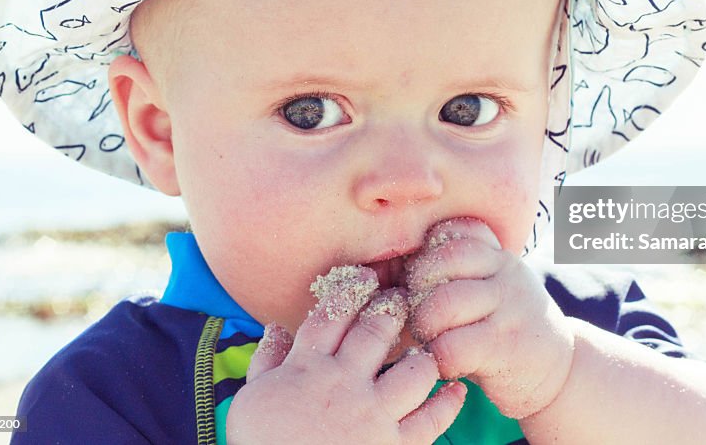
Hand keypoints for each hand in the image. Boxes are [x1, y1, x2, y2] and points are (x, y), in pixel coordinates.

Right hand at [226, 267, 466, 443]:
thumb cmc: (260, 443)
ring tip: (424, 347)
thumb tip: (275, 327)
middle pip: (376, 332)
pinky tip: (456, 390)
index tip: (365, 277)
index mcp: (306, 368)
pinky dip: (448, 404)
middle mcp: (344, 383)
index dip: (349, 291)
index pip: (332, 316)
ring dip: (422, 355)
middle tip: (402, 298)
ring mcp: (372, 415)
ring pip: (412, 370)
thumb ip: (266, 360)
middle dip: (392, 309)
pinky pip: (430, 420)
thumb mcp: (249, 399)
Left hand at [405, 218, 575, 418]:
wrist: (562, 372)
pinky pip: (452, 346)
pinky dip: (437, 358)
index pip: (451, 232)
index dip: (425, 256)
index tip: (423, 285)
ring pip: (443, 303)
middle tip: (418, 317)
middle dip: (416, 291)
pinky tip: (446, 364)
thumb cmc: (507, 328)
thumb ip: (459, 272)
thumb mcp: (494, 288)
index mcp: (499, 255)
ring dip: (424, 326)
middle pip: (442, 261)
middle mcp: (507, 273)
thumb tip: (395, 267)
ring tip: (430, 341)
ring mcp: (510, 308)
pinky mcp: (506, 347)